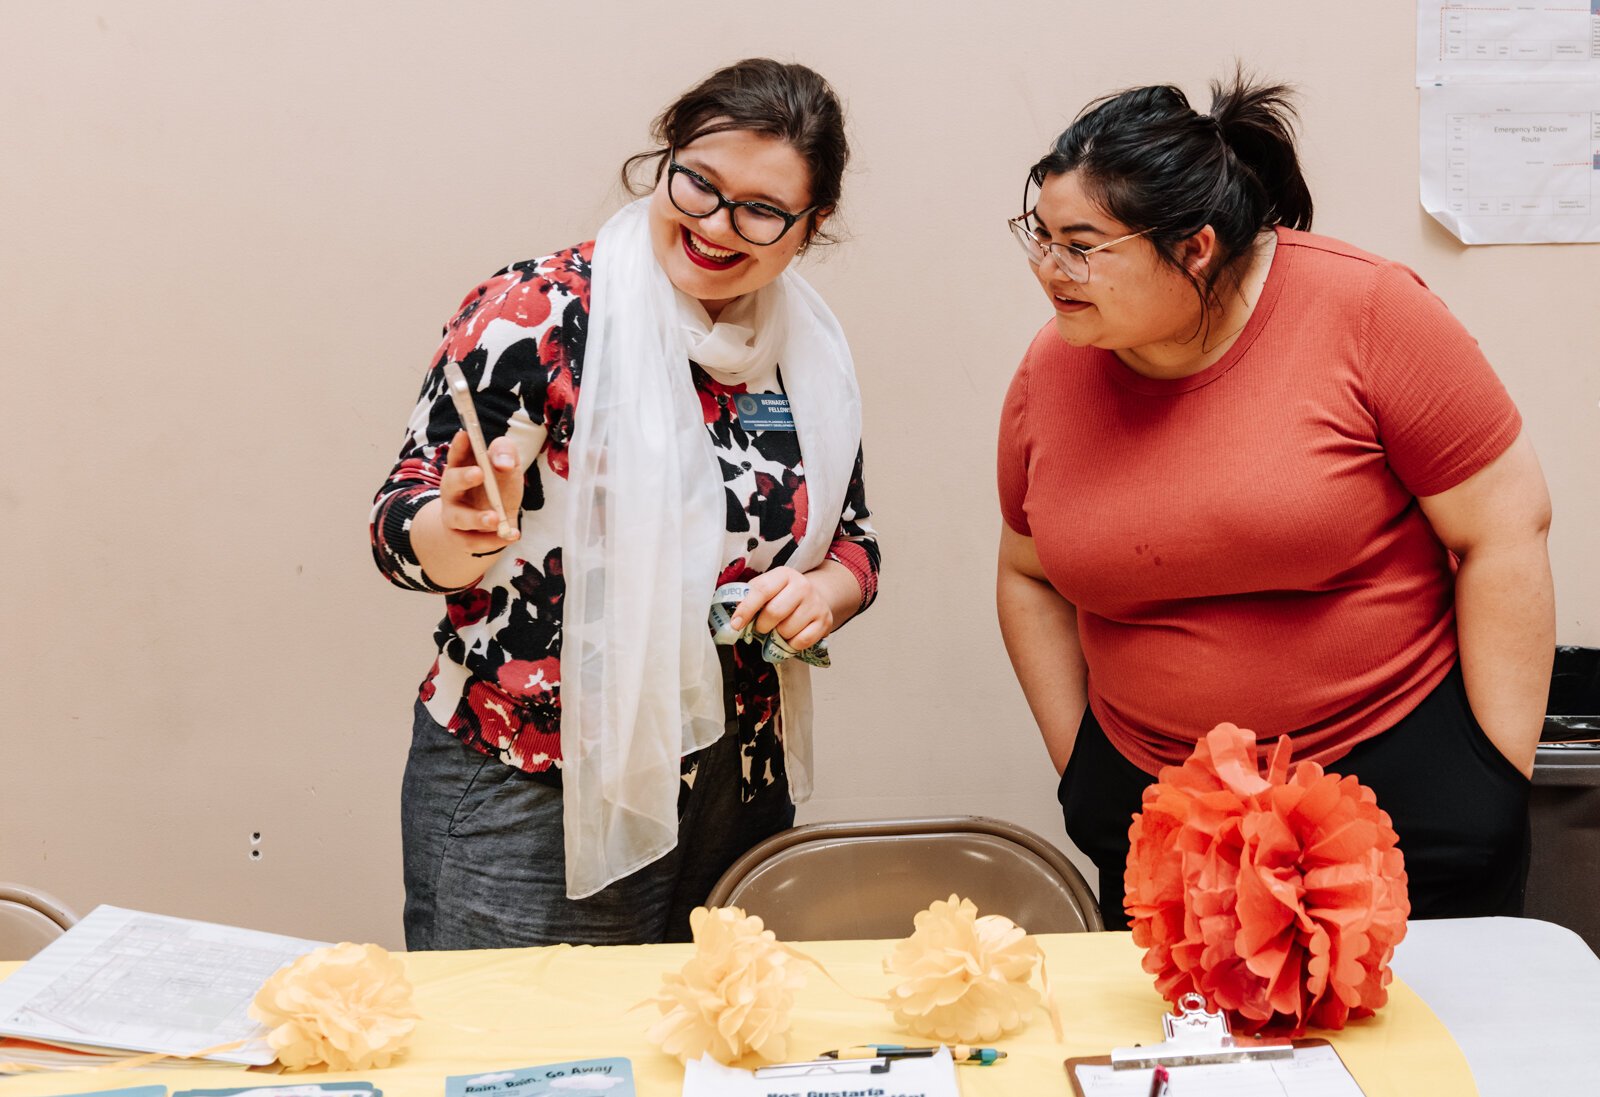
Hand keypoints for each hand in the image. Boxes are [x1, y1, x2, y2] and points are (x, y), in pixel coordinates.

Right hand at [439, 429, 522, 554]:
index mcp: (461, 468)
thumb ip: (505, 453)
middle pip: (451, 483)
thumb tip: (502, 463)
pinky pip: (473, 542)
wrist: (493, 523)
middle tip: (479, 473)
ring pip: (459, 518)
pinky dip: (493, 541)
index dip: (460, 445)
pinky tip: (511, 535)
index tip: (466, 434)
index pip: (457, 454)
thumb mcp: (506, 466)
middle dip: (463, 477)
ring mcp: (454, 515)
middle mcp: (452, 491)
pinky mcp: (460, 538)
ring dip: (477, 518)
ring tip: (495, 518)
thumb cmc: (498, 487)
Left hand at [731, 567, 833, 651]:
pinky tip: (790, 636)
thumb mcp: (767, 588)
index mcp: (783, 575)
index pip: (761, 590)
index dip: (746, 609)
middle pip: (774, 612)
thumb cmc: (783, 595)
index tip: (736, 624)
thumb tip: (731, 618)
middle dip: (762, 625)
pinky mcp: (824, 621)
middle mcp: (802, 586)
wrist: (815, 597)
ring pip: (787, 629)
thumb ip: (749, 598)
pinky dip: (791, 644)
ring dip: (777, 636)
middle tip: (762, 627)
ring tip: (779, 629)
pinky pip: (801, 641)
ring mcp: (816, 604)